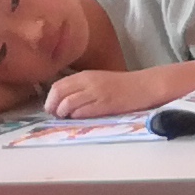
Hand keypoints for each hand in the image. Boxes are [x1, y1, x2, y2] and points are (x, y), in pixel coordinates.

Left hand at [42, 65, 165, 118]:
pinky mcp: (105, 104)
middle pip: (59, 93)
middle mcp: (88, 82)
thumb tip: (62, 101)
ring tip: (66, 118)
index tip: (51, 108)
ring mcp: (96, 93)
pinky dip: (76, 116)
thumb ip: (81, 87)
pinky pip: (83, 111)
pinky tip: (79, 118)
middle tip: (55, 115)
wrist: (144, 87)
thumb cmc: (121, 86)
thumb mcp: (98, 81)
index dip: (50, 98)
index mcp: (85, 75)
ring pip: (68, 103)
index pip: (58, 86)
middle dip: (52, 107)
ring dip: (63, 113)